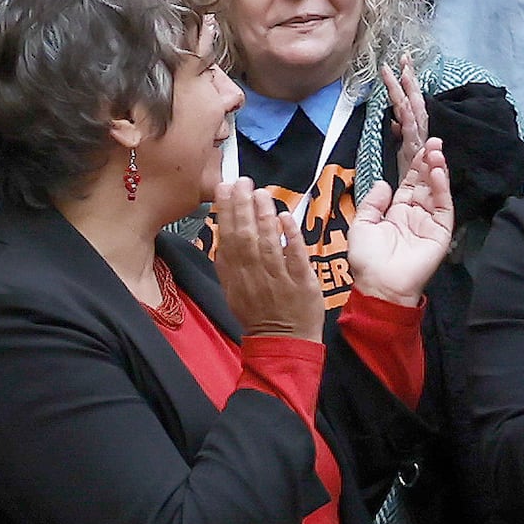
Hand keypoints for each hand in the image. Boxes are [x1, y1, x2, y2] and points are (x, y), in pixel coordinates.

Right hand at [206, 172, 324, 343]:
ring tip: (262, 193)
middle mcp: (253, 275)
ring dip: (264, 216)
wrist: (282, 342)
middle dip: (242, 206)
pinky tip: (286, 217)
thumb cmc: (258, 313)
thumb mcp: (233, 289)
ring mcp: (278, 278)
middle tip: (242, 181)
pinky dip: (290, 236)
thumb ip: (227, 262)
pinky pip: (295, 256)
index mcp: (235, 276)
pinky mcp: (301, 283)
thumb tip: (223, 229)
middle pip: (245, 236)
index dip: (225, 211)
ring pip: (268, 243)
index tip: (225, 188)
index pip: (227, 238)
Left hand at [344, 133, 455, 306]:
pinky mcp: (440, 233)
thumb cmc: (368, 259)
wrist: (380, 285)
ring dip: (437, 171)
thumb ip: (373, 202)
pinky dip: (442, 189)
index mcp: (396, 213)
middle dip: (429, 163)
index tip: (419, 147)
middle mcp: (415, 216)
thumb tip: (384, 183)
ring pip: (436, 192)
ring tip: (436, 152)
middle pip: (425, 184)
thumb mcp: (362, 225)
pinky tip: (438, 172)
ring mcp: (429, 223)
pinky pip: (443, 208)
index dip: (414, 167)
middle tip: (434, 142)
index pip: (410, 184)